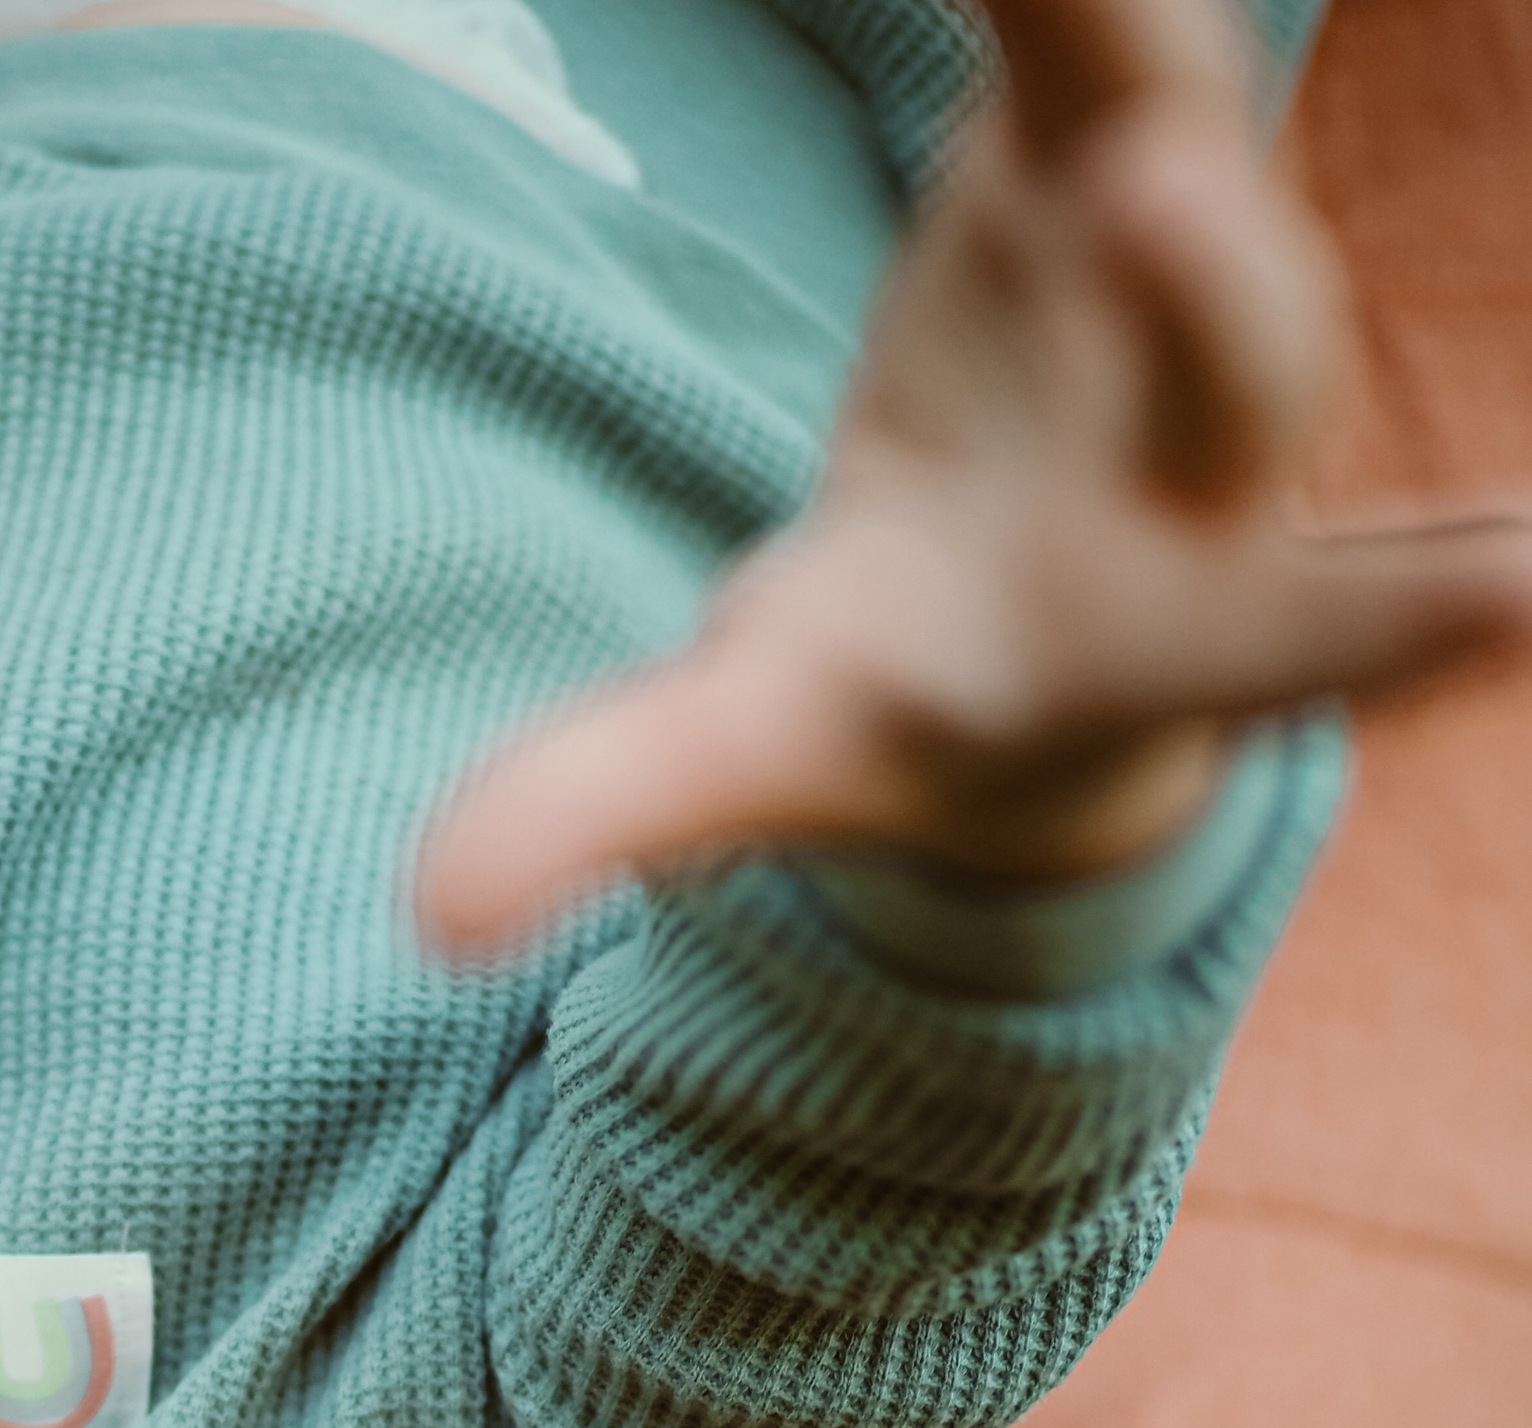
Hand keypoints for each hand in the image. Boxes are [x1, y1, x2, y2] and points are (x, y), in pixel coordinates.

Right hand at [420, 0, 1531, 950]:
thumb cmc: (891, 702)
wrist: (1000, 577)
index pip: (1281, 638)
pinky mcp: (1109, 130)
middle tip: (1131, 186)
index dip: (1392, 618)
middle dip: (1201, 281)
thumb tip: (430, 913)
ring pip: (1183, 122)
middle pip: (1246, 354)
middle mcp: (1203, 447)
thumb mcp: (763, 757)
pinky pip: (1080, 11)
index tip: (1531, 597)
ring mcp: (1170, 270)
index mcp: (1141, 637)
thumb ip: (613, 810)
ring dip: (1108, 16)